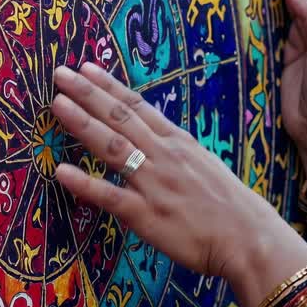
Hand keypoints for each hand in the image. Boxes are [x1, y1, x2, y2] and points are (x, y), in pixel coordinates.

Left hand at [49, 63, 299, 279]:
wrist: (248, 237)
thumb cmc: (229, 206)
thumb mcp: (205, 165)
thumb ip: (176, 153)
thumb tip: (153, 141)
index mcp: (178, 143)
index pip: (138, 107)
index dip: (110, 87)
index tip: (87, 68)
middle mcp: (164, 156)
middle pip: (121, 118)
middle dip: (88, 94)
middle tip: (61, 74)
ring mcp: (154, 184)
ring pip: (113, 147)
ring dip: (83, 124)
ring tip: (57, 104)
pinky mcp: (147, 215)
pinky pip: (111, 196)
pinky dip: (85, 184)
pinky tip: (61, 171)